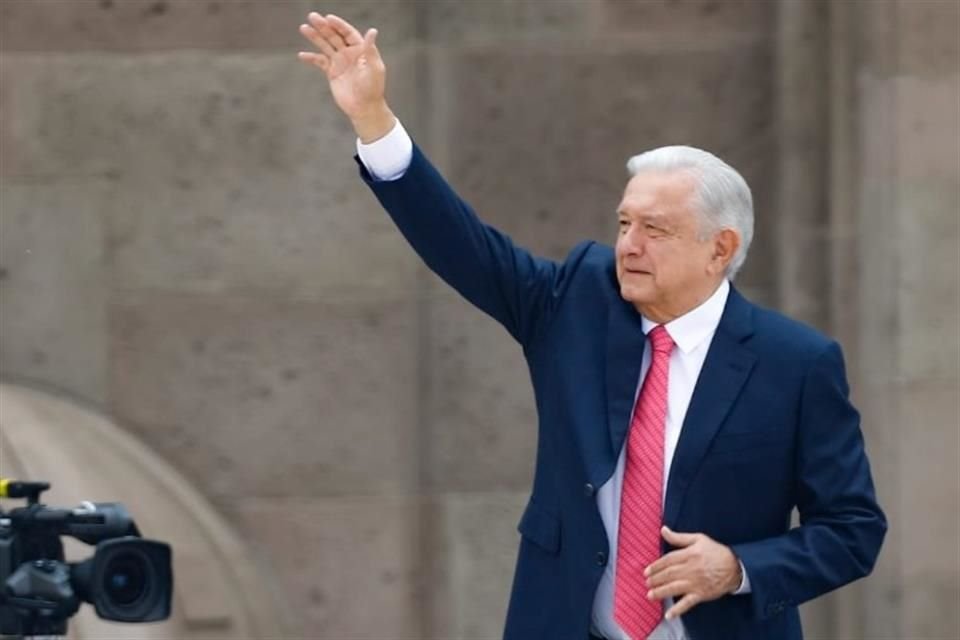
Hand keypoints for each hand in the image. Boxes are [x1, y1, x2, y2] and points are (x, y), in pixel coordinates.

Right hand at [297, 12, 393, 141]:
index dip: (339, 25)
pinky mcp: (332, 72)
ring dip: (315, 37)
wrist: (364, 108)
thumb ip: (370, 49)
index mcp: (360, 50)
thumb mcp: (374, 68)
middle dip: (323, 27)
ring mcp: (339, 62)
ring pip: (325, 46)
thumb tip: (372, 31)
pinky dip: (311, 58)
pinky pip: (320, 62)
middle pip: (334, 36)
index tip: (328, 18)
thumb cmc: (373, 89)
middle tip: (312, 17)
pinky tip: (301, 55)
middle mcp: (349, 53)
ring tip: (304, 28)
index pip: (348, 33)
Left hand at [644, 526, 742, 619]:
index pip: (668, 561)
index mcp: (690, 554)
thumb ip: (679, 537)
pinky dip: (678, 609)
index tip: (646, 571)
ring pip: (675, 588)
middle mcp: (691, 569)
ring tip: (650, 595)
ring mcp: (696, 583)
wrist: (736, 567)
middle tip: (646, 583)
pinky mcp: (701, 594)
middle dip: (656, 579)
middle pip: (669, 574)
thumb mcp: (699, 539)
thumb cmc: (716, 551)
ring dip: (661, 592)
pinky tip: (668, 614)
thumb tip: (663, 530)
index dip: (656, 566)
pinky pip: (688, 603)